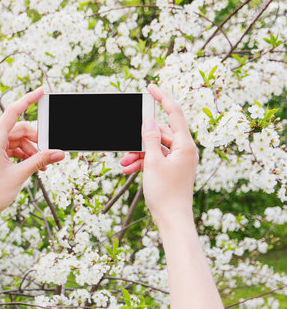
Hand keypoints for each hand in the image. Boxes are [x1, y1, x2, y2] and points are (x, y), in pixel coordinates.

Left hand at [0, 87, 64, 221]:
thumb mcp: (19, 175)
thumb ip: (40, 161)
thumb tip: (58, 153)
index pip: (13, 112)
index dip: (28, 99)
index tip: (42, 91)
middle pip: (20, 129)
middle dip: (37, 139)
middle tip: (50, 152)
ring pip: (18, 140)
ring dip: (32, 150)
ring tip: (43, 165)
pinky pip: (13, 149)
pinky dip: (24, 155)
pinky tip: (34, 166)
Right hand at [120, 84, 198, 222]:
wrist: (172, 220)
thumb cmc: (166, 193)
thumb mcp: (153, 162)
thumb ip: (149, 138)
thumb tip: (147, 121)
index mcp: (185, 145)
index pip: (174, 113)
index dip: (162, 98)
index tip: (150, 88)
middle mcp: (184, 150)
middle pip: (160, 133)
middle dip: (139, 139)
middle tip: (124, 145)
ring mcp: (178, 160)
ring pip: (155, 148)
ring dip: (137, 154)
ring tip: (123, 164)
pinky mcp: (172, 170)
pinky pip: (155, 160)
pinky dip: (142, 163)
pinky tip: (128, 170)